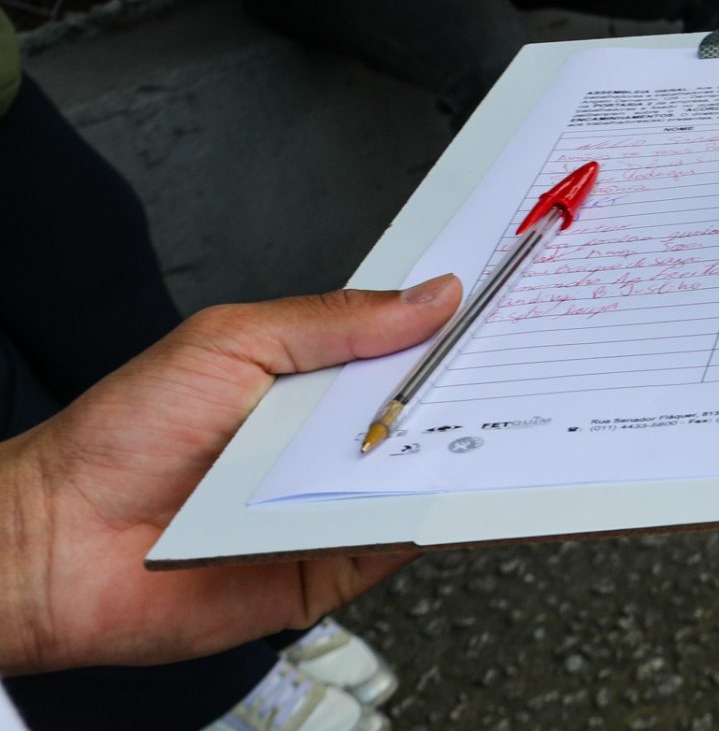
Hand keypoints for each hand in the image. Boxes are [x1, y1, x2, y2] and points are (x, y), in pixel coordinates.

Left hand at [0, 280, 460, 673]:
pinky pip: (399, 540)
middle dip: (476, 384)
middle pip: (429, 408)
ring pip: (425, 475)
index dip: (453, 323)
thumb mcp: (232, 340)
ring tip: (506, 420)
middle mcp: (329, 438)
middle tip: (523, 362)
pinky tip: (453, 489)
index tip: (502, 299)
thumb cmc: (118, 436)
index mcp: (311, 376)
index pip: (404, 343)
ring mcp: (334, 501)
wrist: (53, 544)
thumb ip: (336, 321)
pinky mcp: (332, 565)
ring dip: (464, 451)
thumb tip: (428, 297)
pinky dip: (432, 518)